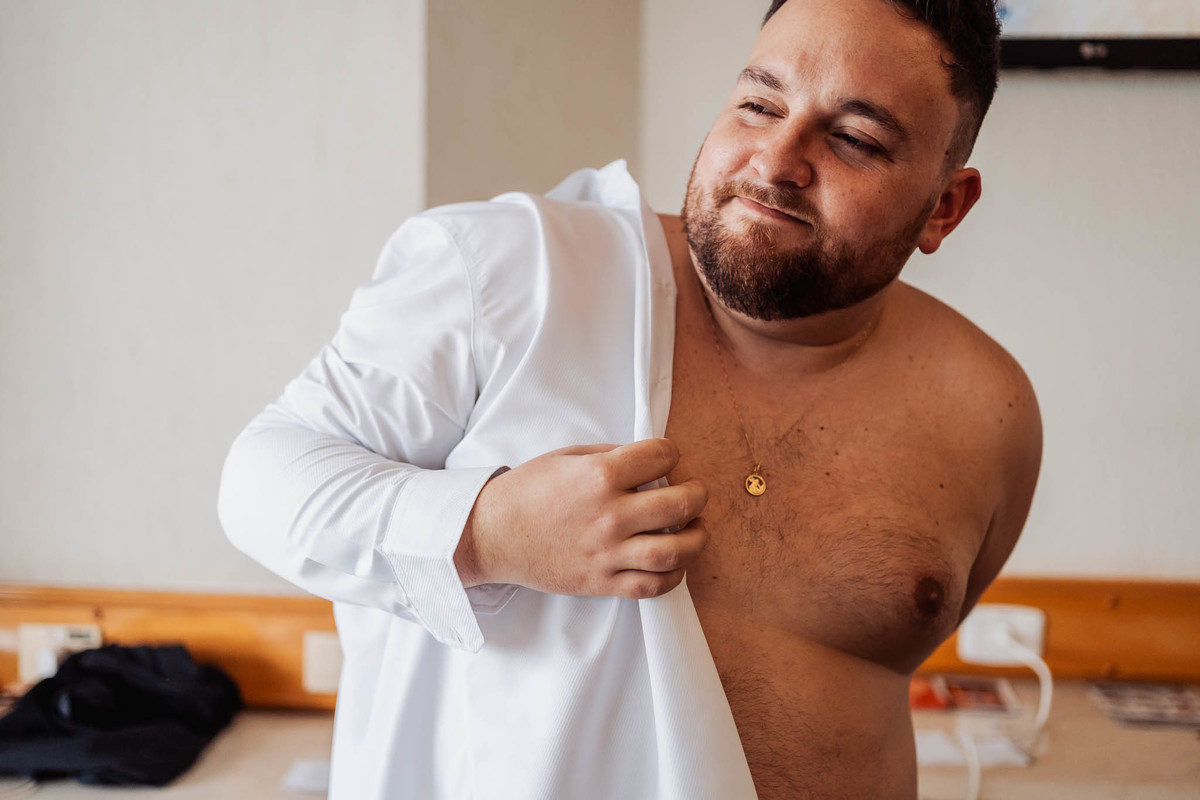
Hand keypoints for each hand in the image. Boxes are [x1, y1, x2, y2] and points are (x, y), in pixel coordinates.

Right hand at [455, 438, 707, 598]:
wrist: (491, 533)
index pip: (661, 456)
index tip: (667, 458)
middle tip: (694, 492)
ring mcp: (607, 553)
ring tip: (695, 529)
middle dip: (697, 494)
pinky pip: (651, 586)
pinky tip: (676, 563)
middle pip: (681, 504)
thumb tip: (647, 463)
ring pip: (674, 552)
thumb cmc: (527, 491)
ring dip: (696, 539)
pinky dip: (674, 576)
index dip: (671, 452)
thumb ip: (610, 456)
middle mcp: (609, 515)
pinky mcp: (601, 582)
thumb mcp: (567, 457)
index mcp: (600, 476)